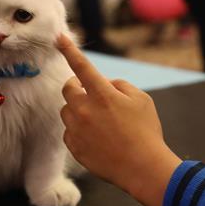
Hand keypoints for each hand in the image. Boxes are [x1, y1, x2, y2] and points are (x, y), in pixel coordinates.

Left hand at [57, 34, 181, 205]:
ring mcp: (77, 129)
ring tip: (99, 120)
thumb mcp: (142, 99)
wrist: (142, 167)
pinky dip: (79, 129)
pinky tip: (97, 137)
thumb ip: (119, 85)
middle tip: (92, 93)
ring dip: (78, 109)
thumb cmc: (146, 131)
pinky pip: (68, 130)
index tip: (59, 37)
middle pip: (68, 89)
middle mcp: (85, 110)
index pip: (82, 66)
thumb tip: (104, 85)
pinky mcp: (74, 147)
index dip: (69, 50)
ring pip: (66, 110)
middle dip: (77, 86)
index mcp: (103, 94)